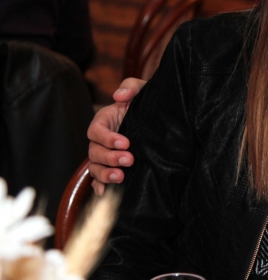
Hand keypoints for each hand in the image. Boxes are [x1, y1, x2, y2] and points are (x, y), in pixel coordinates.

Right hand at [88, 78, 145, 193]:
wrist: (160, 120)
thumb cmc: (147, 104)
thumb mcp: (142, 91)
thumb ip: (131, 87)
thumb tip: (119, 96)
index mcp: (105, 120)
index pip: (96, 130)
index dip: (107, 138)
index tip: (126, 142)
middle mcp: (102, 140)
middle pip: (94, 151)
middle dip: (110, 157)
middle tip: (129, 160)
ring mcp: (106, 155)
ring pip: (95, 167)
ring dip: (105, 174)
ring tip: (121, 177)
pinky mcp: (113, 167)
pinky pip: (99, 179)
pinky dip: (100, 186)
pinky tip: (105, 192)